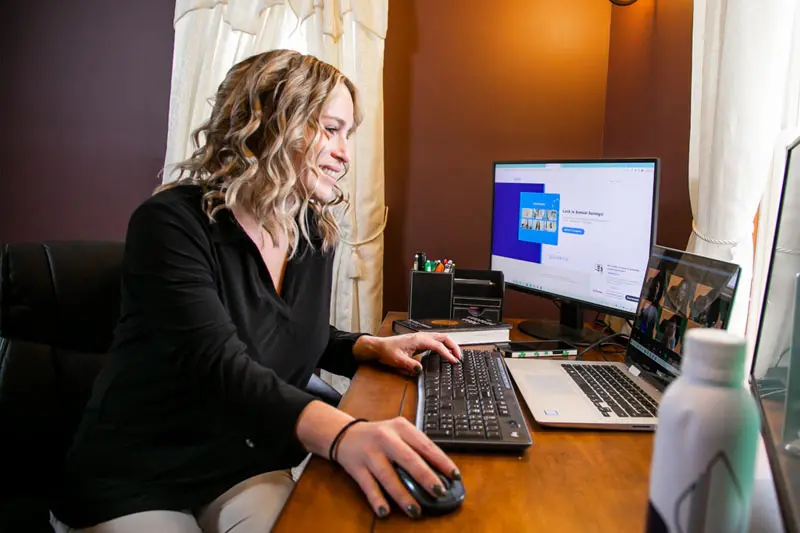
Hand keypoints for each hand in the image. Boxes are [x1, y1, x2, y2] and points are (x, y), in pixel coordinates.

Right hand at [334, 417, 460, 517]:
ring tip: (415, 510)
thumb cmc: (379, 435)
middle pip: (408, 459)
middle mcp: (385, 438)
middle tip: (439, 492)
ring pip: (389, 476)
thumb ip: (416, 447)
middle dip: (425, 477)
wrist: (344, 433)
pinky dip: (377, 500)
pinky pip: (368, 487)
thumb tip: (440, 472)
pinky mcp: (356, 467)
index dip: (441, 461)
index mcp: (401, 427)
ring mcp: (370, 453)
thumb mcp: (398, 432)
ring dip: (403, 495)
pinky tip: (385, 511)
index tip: (454, 476)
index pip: (425, 445)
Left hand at [353, 333, 461, 374]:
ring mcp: (421, 337)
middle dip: (454, 346)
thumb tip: (420, 370)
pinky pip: (436, 340)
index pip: (438, 345)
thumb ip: (409, 365)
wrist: (379, 346)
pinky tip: (445, 352)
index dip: (447, 353)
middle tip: (460, 357)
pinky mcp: (420, 340)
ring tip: (456, 355)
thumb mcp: (397, 360)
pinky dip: (444, 345)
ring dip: (450, 344)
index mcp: (418, 339)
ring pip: (441, 337)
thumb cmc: (387, 351)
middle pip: (444, 337)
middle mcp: (421, 336)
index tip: (454, 361)